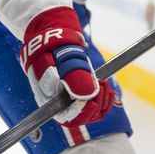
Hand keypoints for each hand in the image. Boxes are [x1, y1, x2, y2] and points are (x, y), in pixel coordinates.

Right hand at [20, 8, 114, 126]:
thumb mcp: (58, 58)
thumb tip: (86, 95)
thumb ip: (71, 76)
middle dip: (95, 105)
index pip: (66, 116)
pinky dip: (105, 97)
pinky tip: (105, 85)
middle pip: (82, 117)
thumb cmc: (51, 47)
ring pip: (92, 111)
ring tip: (103, 84)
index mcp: (49, 98)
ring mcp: (72, 98)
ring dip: (102, 100)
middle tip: (101, 87)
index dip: (80, 112)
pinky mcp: (82, 92)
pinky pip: (98, 103)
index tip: (90, 99)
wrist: (53, 37)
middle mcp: (61, 102)